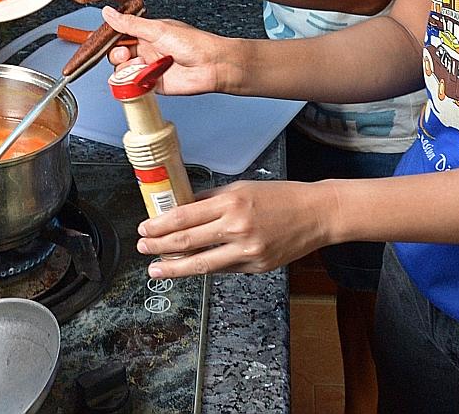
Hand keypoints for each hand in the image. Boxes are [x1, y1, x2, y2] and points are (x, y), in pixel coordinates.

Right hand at [97, 5, 230, 96]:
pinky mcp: (152, 84)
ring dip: (125, 69)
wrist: (211, 65)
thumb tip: (108, 12)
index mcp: (147, 34)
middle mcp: (146, 50)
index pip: (120, 35)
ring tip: (139, 66)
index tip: (101, 40)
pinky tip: (140, 77)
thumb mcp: (157, 29)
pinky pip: (133, 85)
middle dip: (116, 54)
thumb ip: (130, 24)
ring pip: (123, 71)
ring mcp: (148, 68)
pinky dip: (132, 83)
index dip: (110, 38)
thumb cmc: (193, 43)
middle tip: (125, 54)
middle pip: (117, 54)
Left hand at [137, 180, 332, 277]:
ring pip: (202, 264)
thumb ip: (212, 200)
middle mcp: (237, 227)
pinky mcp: (256, 267)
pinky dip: (205, 267)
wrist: (316, 214)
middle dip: (159, 247)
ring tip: (155, 269)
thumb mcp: (242, 188)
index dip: (160, 225)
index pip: (185, 216)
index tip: (144, 228)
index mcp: (231, 202)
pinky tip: (191, 267)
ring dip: (174, 268)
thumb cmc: (281, 197)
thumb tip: (183, 209)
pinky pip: (224, 269)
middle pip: (187, 242)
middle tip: (142, 248)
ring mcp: (247, 251)